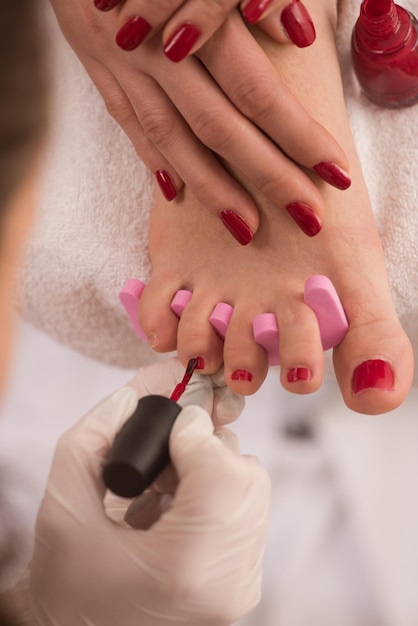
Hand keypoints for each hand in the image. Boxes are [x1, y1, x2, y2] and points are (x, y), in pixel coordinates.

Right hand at [15, 359, 269, 625]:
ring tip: (165, 491)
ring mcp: (242, 586)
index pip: (221, 470)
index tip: (166, 432)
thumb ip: (95, 435)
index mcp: (184, 566)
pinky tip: (177, 511)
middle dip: (205, 451)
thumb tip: (139, 392)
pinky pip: (249, 512)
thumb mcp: (63, 505)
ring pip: (252, 488)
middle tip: (163, 463)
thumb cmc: (67, 584)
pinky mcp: (246, 584)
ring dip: (211, 471)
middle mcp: (228, 581)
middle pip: (245, 475)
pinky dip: (218, 495)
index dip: (194, 434)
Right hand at [48, 1, 349, 239]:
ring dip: (211, 188)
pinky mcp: (97, 69)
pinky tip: (175, 195)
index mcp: (195, 15)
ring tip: (246, 229)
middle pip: (219, 126)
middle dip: (267, 175)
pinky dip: (153, 159)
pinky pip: (127, 123)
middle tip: (307, 217)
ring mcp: (122, 64)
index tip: (334, 173)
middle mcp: (157, 49)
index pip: (256, 90)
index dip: (297, 135)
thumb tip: (294, 31)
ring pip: (171, 137)